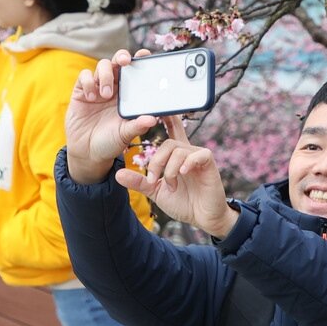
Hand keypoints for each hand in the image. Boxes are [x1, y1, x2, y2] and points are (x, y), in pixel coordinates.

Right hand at [65, 49, 158, 184]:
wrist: (88, 153)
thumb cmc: (111, 142)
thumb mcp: (125, 135)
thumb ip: (137, 126)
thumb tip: (152, 118)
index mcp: (129, 93)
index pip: (136, 71)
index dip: (140, 59)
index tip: (145, 54)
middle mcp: (114, 87)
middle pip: (118, 61)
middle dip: (122, 56)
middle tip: (125, 62)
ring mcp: (97, 87)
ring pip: (102, 65)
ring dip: (105, 75)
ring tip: (105, 95)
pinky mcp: (81, 92)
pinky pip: (84, 76)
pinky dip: (88, 83)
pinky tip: (91, 97)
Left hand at [115, 115, 237, 237]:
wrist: (202, 218)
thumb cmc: (183, 202)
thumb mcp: (156, 191)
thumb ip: (139, 181)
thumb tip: (117, 173)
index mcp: (177, 155)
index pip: (172, 129)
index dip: (167, 116)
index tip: (158, 107)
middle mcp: (188, 152)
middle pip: (168, 143)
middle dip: (156, 161)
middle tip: (153, 180)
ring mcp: (199, 157)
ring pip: (178, 150)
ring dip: (169, 170)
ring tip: (170, 186)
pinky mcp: (209, 164)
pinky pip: (197, 155)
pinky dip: (187, 163)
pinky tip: (183, 173)